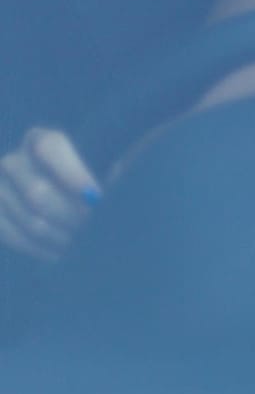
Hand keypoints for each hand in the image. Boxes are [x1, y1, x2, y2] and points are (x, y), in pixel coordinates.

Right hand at [0, 128, 99, 260]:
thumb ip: (105, 173)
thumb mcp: (97, 169)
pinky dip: (37, 248)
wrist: (57, 201)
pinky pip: (10, 234)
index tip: (96, 196)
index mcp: (41, 140)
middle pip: (38, 191)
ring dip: (57, 235)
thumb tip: (99, 196)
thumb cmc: (85, 182)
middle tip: (90, 228)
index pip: (50, 148)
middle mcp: (14, 161)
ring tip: (80, 243)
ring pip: (28, 218)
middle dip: (69, 215)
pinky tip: (58, 253)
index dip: (73, 173)